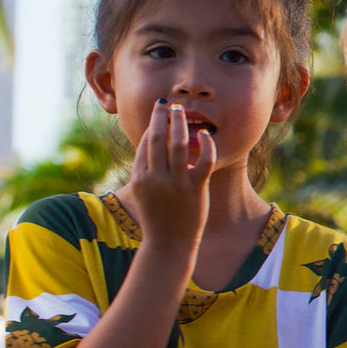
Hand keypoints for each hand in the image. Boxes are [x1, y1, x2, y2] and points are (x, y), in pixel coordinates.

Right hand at [128, 100, 215, 248]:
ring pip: (179, 145)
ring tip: (182, 111)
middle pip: (157, 139)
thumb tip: (148, 144)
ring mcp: (175, 184)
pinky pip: (203, 161)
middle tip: (168, 103)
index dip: (152, 124)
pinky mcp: (195, 190)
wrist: (168, 244)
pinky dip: (206, 145)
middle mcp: (155, 178)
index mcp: (140, 177)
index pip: (144, 143)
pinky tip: (206, 133)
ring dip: (181, 125)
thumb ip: (145, 169)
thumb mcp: (144, 192)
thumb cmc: (157, 217)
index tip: (159, 111)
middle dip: (161, 118)